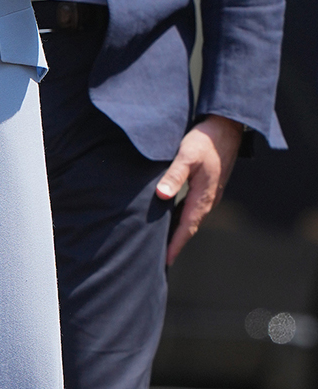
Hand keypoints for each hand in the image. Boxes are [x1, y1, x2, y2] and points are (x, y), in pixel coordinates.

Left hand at [157, 115, 243, 266]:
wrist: (227, 127)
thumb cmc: (205, 140)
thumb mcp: (186, 154)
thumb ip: (174, 175)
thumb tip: (162, 195)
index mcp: (203, 196)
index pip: (187, 227)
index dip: (176, 245)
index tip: (165, 261)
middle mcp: (209, 199)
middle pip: (190, 227)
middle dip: (177, 243)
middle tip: (161, 259)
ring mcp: (210, 193)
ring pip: (192, 218)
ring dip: (180, 231)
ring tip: (164, 243)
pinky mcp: (209, 186)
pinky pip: (194, 208)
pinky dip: (183, 217)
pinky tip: (172, 218)